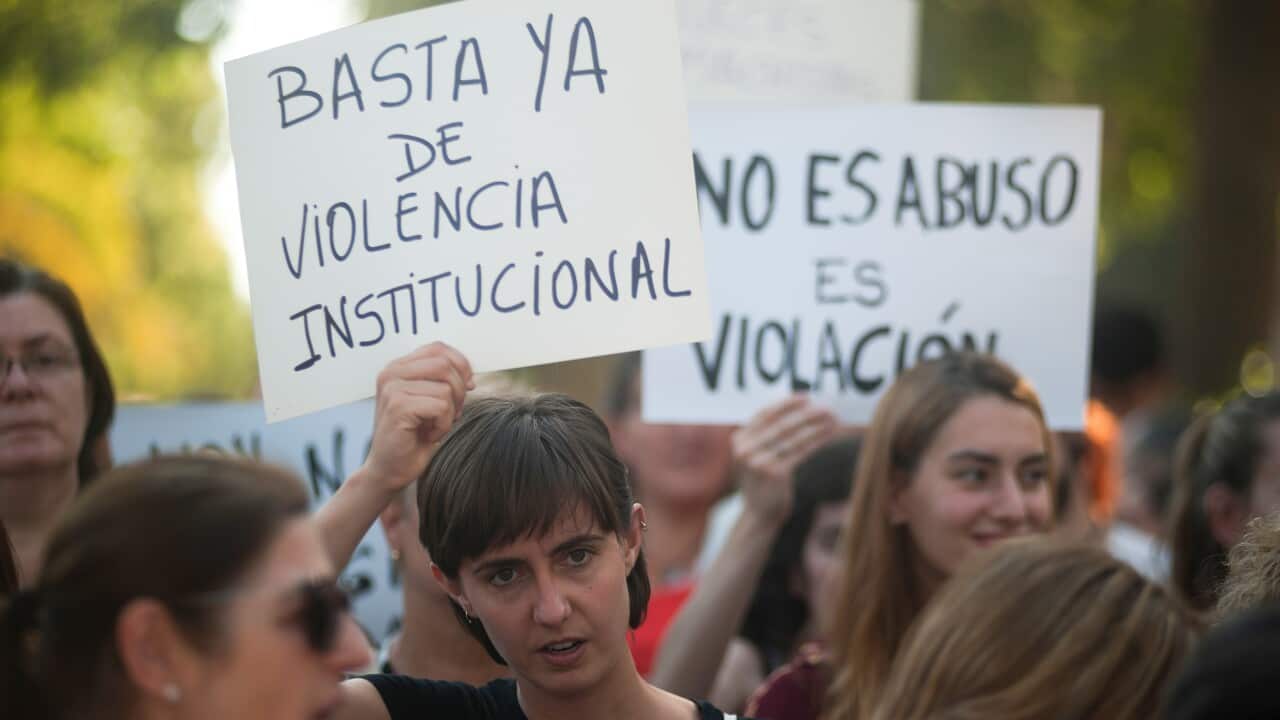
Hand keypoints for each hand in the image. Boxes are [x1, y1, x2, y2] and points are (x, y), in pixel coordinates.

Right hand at [361, 342, 473, 492]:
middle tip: (451, 413)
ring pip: (446, 387)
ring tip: (435, 426)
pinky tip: (429, 436)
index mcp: (398, 367)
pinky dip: (443, 425)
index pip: (438, 348)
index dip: (461, 365)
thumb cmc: (413, 436)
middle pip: (445, 364)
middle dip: (459, 390)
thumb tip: (471, 376)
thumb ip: (442, 381)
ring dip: (450, 411)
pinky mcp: (398, 407)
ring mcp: (392, 389)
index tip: (468, 387)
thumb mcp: (429, 401)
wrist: (390, 469)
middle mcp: (391, 373)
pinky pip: (441, 406)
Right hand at [731, 395, 837, 527]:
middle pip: (781, 424)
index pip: (764, 414)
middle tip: (826, 407)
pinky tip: (829, 434)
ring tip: (833, 419)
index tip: (806, 397)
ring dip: (816, 426)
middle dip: (806, 414)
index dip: (786, 404)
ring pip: (793, 438)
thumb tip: (799, 409)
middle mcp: (745, 449)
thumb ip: (766, 434)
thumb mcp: (756, 455)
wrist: (760, 513)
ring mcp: (758, 462)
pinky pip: (800, 452)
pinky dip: (817, 441)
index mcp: (739, 440)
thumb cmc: (763, 479)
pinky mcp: (774, 473)